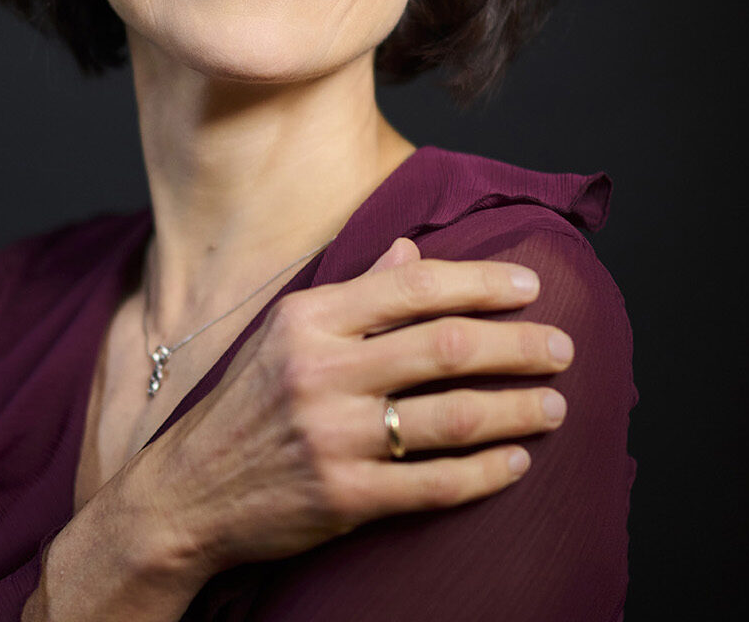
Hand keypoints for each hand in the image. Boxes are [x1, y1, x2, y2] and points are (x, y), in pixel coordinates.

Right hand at [129, 236, 574, 576]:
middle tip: (563, 348)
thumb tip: (413, 251)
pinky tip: (518, 462)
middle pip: (447, 347)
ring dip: (516, 409)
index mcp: (310, 319)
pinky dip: (487, 472)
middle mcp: (321, 372)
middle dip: (519, 345)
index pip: (414, 286)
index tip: (531, 287)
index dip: (482, 283)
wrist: (184, 494)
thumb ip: (355, 292)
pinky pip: (436, 483)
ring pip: (452, 416)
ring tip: (555, 406)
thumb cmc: (246, 406)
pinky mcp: (344, 496)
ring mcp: (333, 437)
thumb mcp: (286, 333)